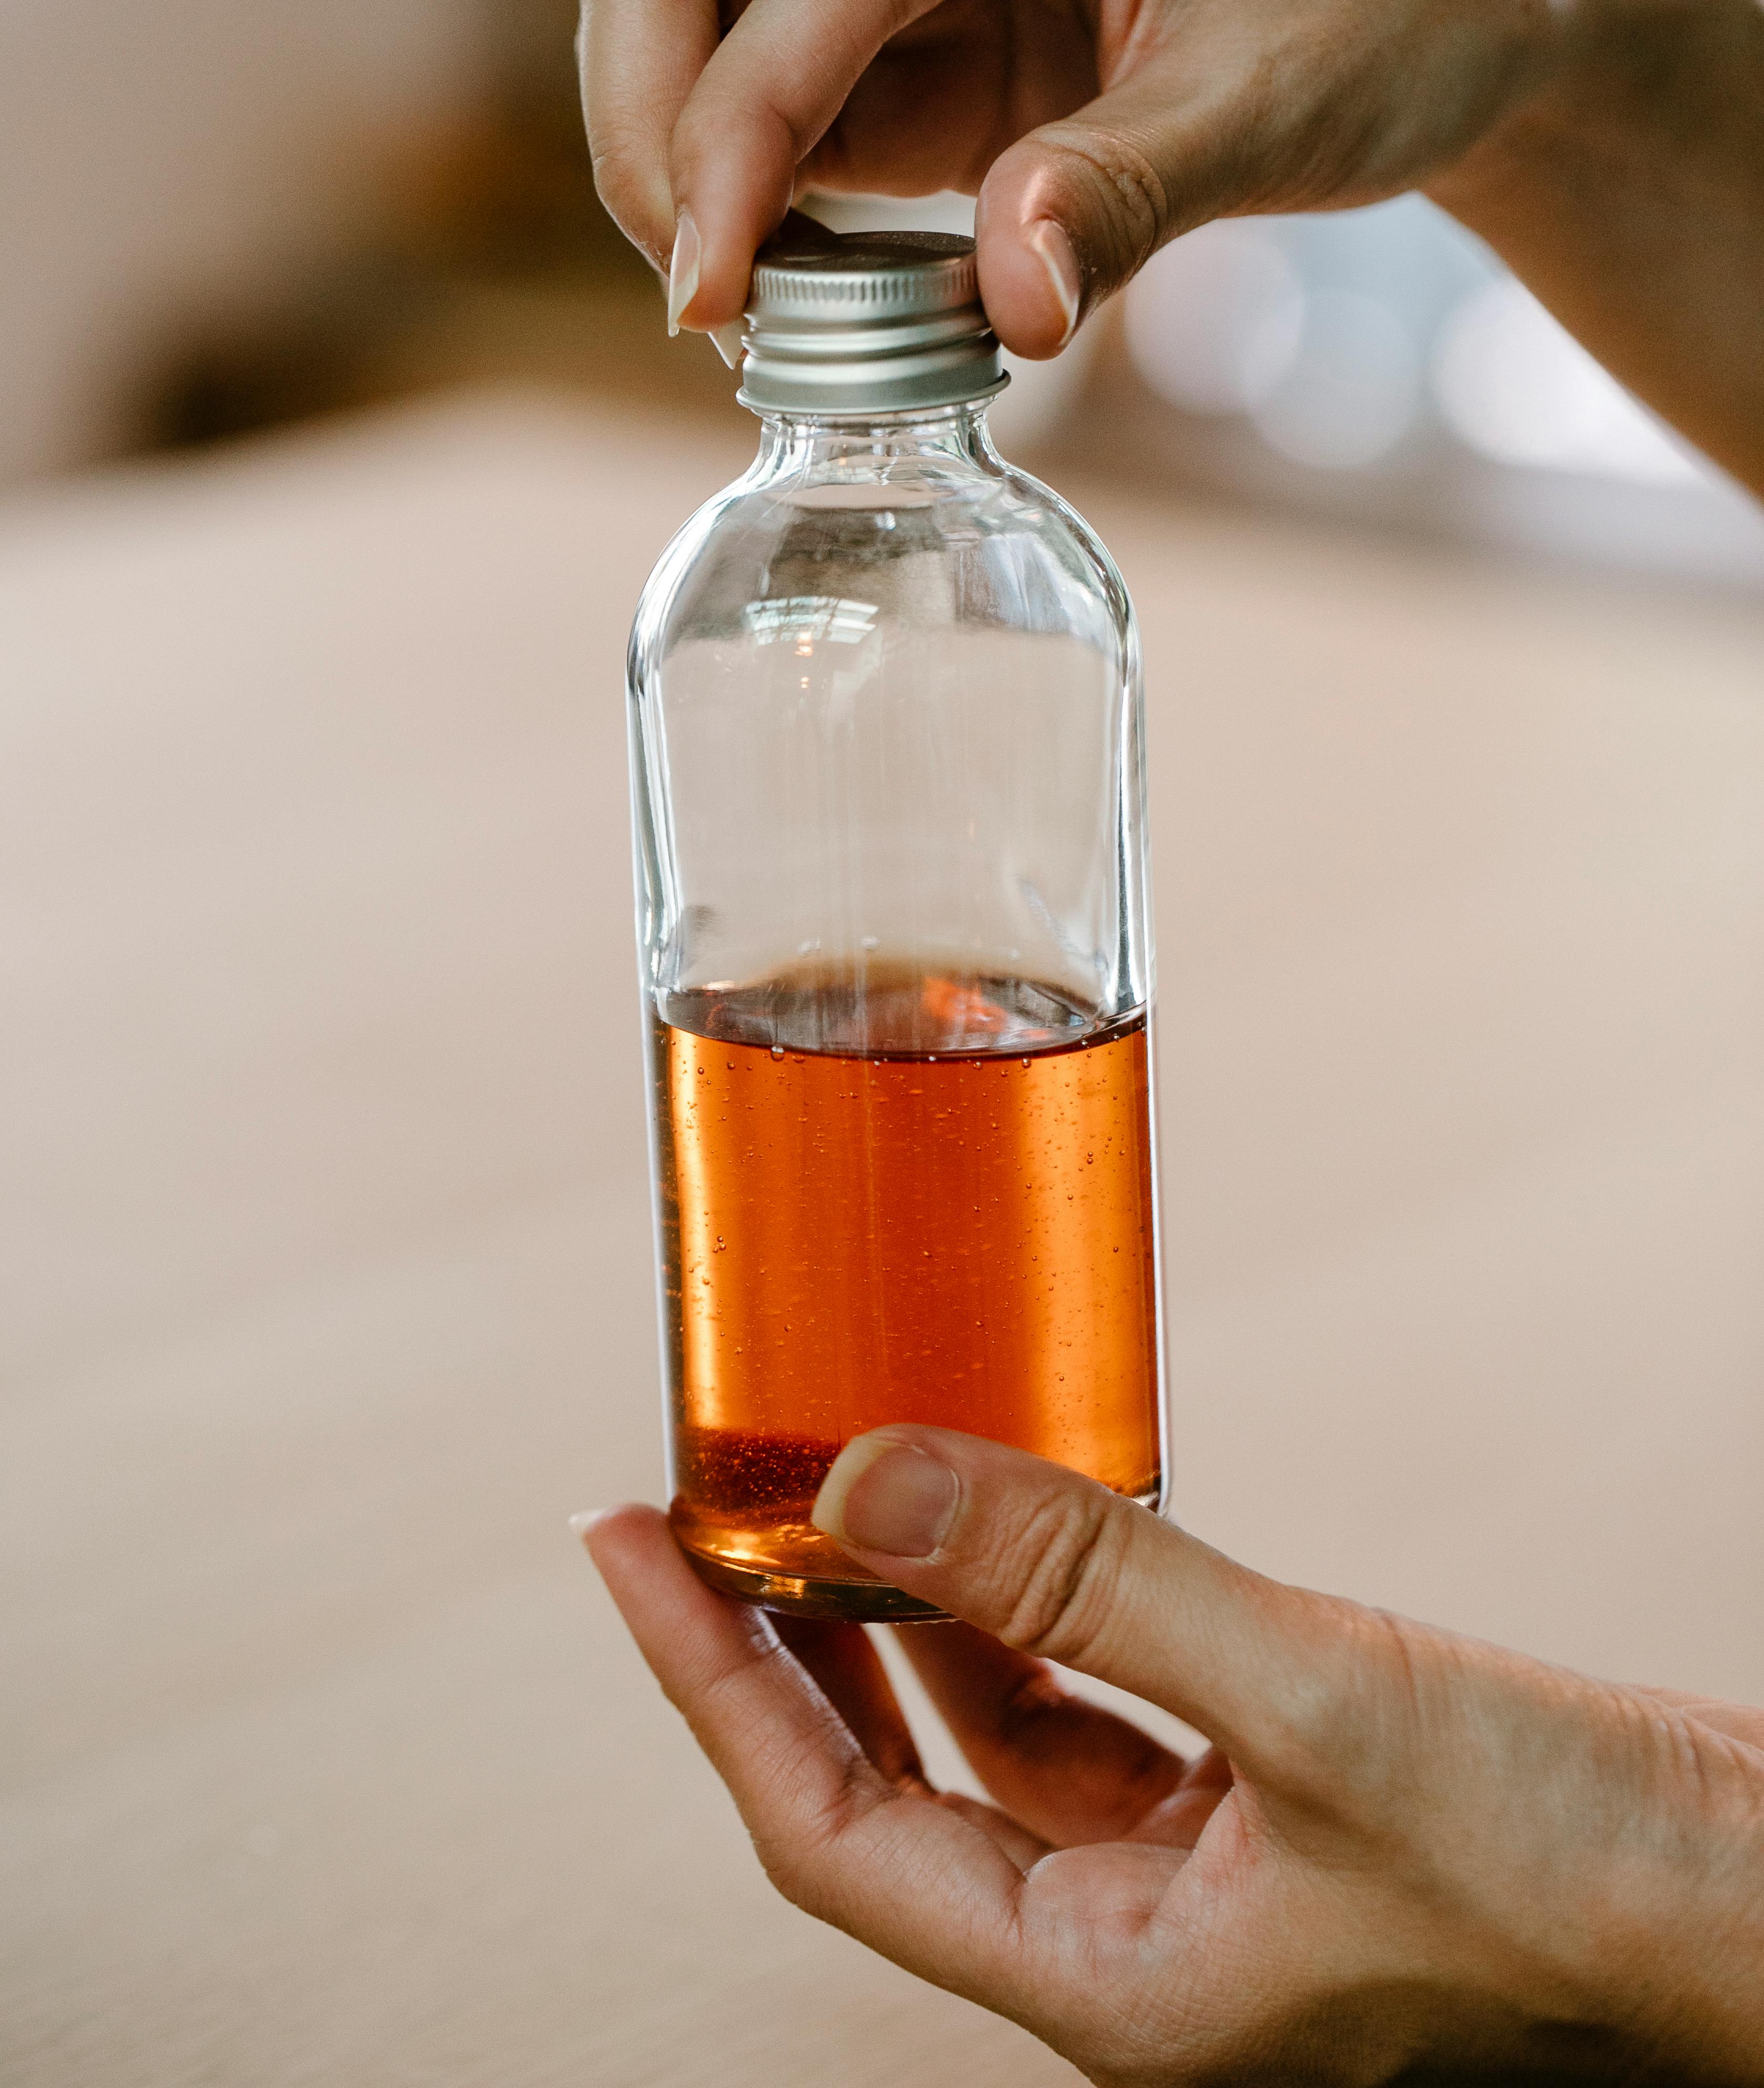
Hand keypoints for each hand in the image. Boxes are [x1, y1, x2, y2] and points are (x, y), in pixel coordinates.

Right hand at [575, 0, 1763, 489]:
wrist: (1453, 3)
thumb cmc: (1395, 14)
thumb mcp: (1283, 109)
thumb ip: (1126, 197)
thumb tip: (1003, 314)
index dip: (734, 126)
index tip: (709, 290)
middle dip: (654, 123)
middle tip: (702, 298)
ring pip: (691, 7)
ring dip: (685, 162)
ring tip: (743, 313)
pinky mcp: (909, 9)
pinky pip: (771, 89)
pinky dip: (752, 192)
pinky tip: (790, 289)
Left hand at [585, 1427, 1763, 2084]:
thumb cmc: (1590, 1881)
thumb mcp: (1314, 1701)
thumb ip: (1087, 1581)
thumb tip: (874, 1477)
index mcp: (1115, 1987)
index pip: (829, 1828)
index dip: (706, 1683)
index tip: (621, 1546)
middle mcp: (1141, 1950)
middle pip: (894, 1785)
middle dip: (787, 1642)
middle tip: (704, 1501)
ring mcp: (1212, 1887)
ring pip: (1003, 1740)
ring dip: (913, 1614)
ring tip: (836, 1484)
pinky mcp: (1284, 1811)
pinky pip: (1112, 1707)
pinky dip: (1048, 1613)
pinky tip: (1016, 1528)